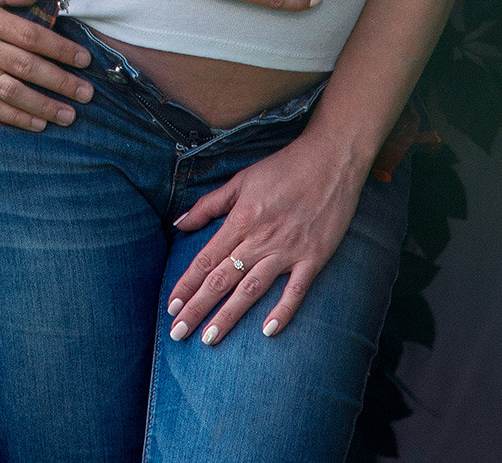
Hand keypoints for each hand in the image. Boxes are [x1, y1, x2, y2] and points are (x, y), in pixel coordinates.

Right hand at [0, 0, 93, 131]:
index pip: (28, 35)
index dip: (58, 48)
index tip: (83, 60)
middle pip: (24, 65)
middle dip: (59, 81)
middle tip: (86, 93)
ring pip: (10, 90)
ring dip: (42, 105)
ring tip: (68, 115)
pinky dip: (16, 117)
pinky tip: (37, 123)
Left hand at [163, 133, 365, 344]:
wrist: (331, 161)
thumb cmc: (283, 168)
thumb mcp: (240, 181)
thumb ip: (209, 205)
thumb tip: (178, 223)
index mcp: (240, 220)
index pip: (206, 259)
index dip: (186, 285)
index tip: (170, 307)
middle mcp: (260, 239)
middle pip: (222, 280)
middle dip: (197, 308)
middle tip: (178, 333)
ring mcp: (288, 251)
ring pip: (251, 290)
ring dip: (228, 316)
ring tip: (209, 339)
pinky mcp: (314, 258)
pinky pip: (296, 290)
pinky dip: (283, 311)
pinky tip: (267, 331)